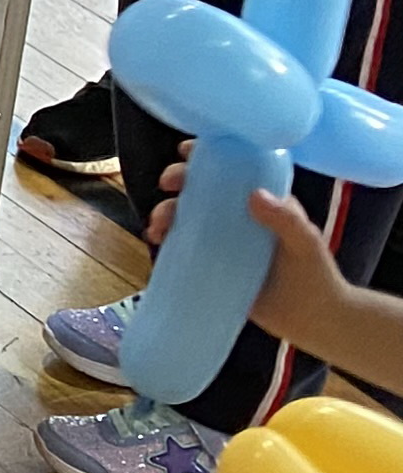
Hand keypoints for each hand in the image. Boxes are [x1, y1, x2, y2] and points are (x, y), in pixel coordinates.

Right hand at [146, 165, 364, 357]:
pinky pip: (184, 247)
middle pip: (203, 190)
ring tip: (157, 226)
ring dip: (166, 213)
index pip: (234, 170)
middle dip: (179, 182)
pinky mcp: (213, 265)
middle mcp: (239, 216)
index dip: (208, 157)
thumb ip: (285, 219)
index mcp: (263, 202)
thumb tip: (253, 194)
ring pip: (187, 216)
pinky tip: (157, 242)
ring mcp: (224, 241)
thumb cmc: (315, 275)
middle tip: (167, 185)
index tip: (186, 152)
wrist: (313, 320)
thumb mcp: (305, 243)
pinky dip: (166, 240)